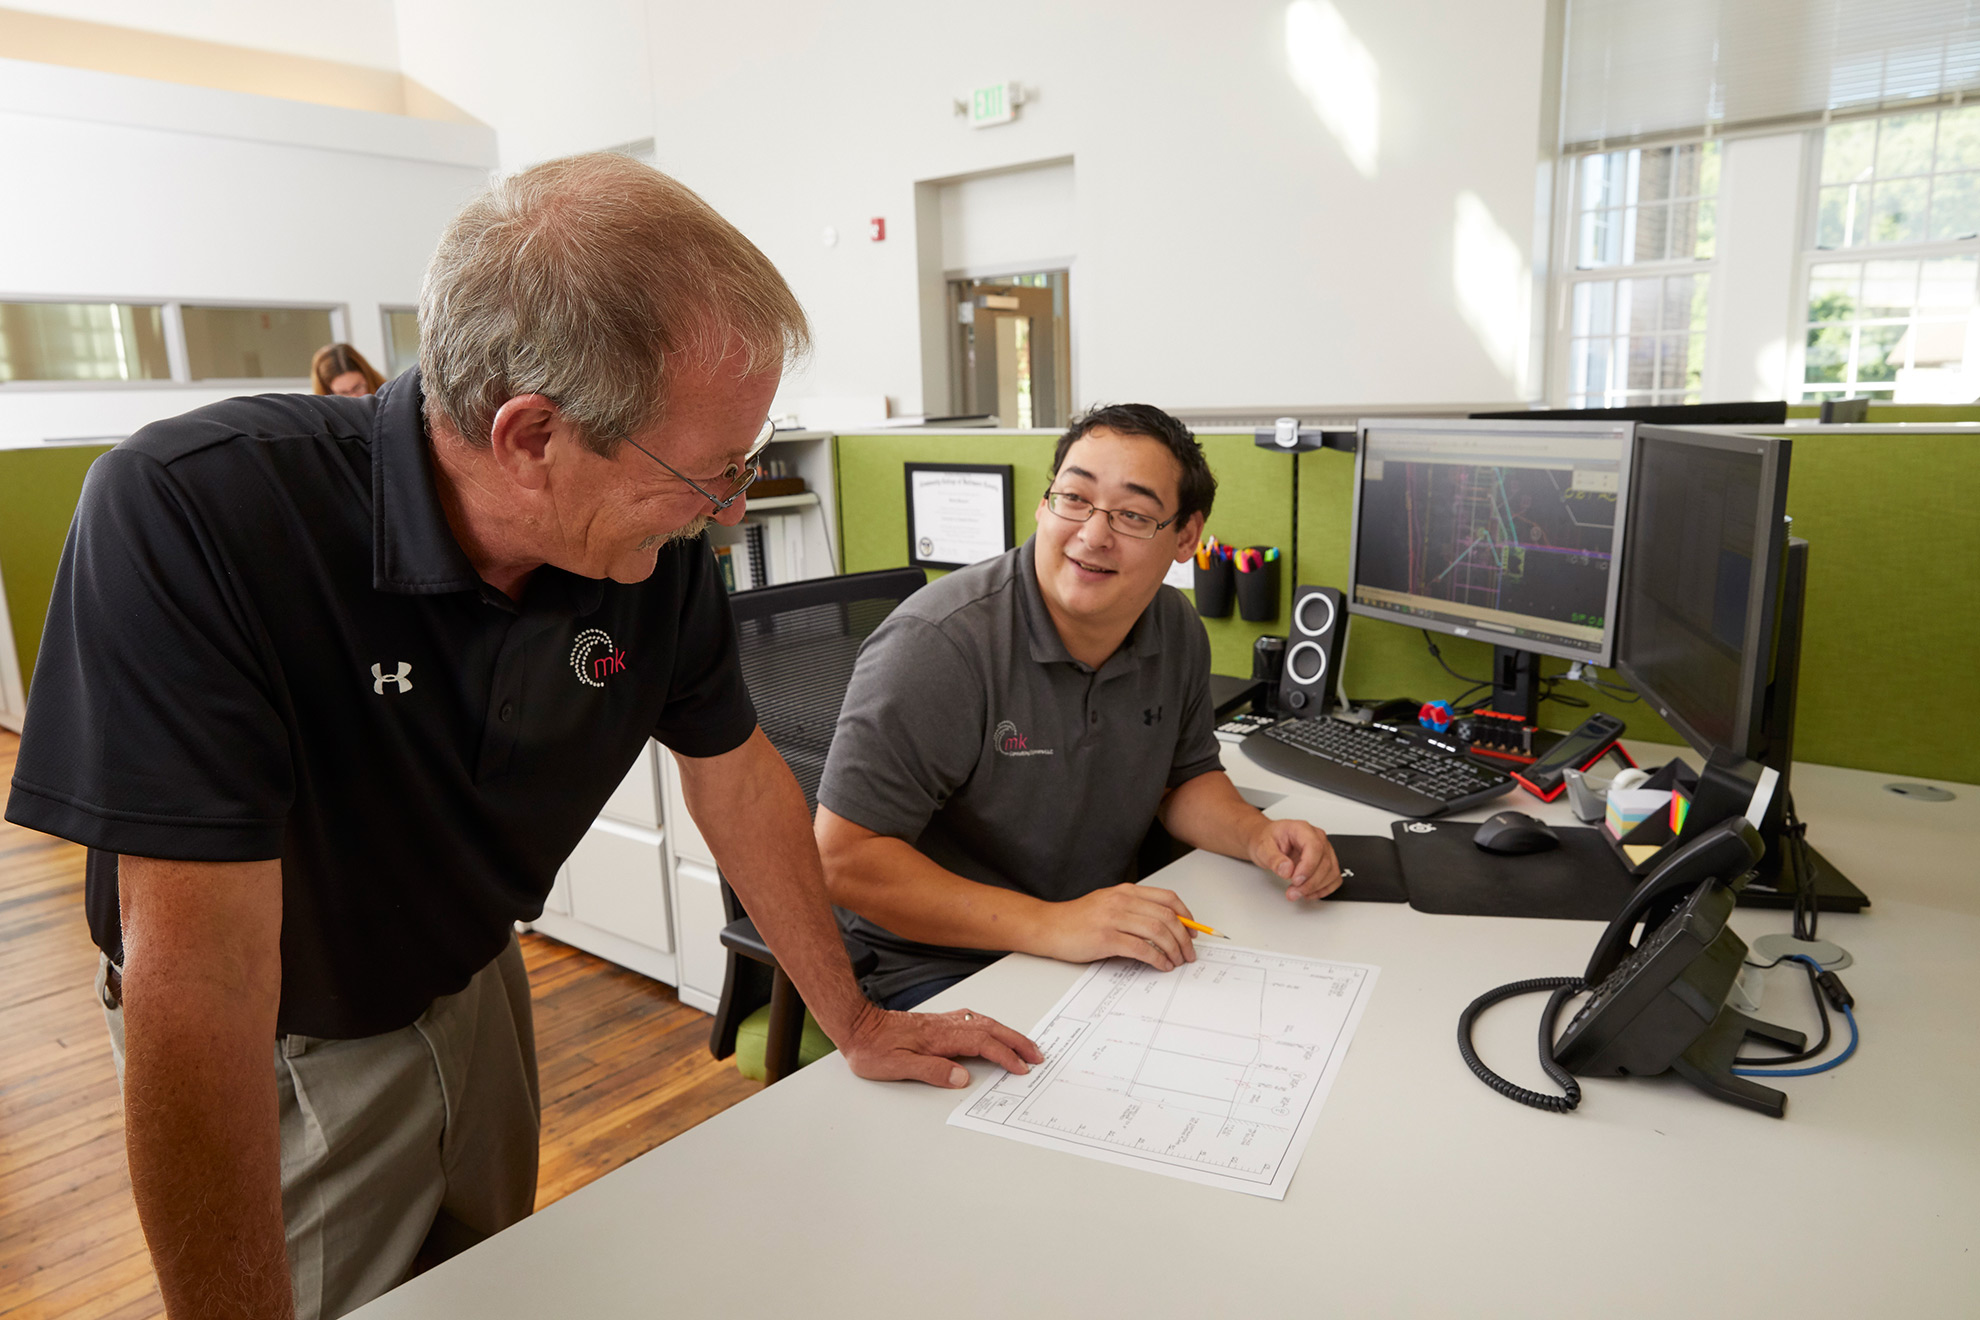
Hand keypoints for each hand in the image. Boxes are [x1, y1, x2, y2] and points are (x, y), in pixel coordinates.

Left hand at [838, 1001, 1044, 1088]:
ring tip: (1024, 1045)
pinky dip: (991, 1026)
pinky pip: (974, 1021)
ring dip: (1007, 1033)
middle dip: (1017, 1042)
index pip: (983, 1045)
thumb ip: (932, 1071)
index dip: (1005, 1057)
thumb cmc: (873, 1049)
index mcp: (940, 1037)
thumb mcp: (898, 1066)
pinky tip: (992, 1030)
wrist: (857, 1026)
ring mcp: (943, 1022)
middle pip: (991, 1030)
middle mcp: (946, 1026)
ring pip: (984, 1023)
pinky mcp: (938, 1022)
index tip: (1022, 1068)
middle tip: (1038, 1055)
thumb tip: (962, 1077)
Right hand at [1038, 884, 1198, 971]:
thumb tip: (1166, 927)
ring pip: (1158, 931)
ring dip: (1174, 949)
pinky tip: (1162, 965)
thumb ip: (1134, 910)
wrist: (1048, 927)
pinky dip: (1157, 959)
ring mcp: (1113, 918)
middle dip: (1185, 937)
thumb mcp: (1109, 905)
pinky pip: (1141, 948)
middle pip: (1167, 916)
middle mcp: (1122, 901)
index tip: (1193, 931)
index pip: (1167, 898)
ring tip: (1178, 961)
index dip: (1186, 915)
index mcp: (1126, 891)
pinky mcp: (1106, 938)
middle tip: (1190, 953)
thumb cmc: (1077, 920)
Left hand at [1248, 817, 1341, 900]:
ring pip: (1331, 872)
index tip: (1296, 880)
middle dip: (1310, 882)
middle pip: (1325, 862)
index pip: (1315, 847)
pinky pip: (1334, 878)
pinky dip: (1324, 889)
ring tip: (1297, 893)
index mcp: (1302, 829)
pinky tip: (1309, 893)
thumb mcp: (1263, 847)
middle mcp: (1317, 838)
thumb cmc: (1267, 840)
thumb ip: (1274, 859)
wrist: (1268, 841)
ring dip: (1316, 887)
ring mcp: (1324, 850)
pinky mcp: (1326, 862)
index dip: (1308, 867)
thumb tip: (1287, 869)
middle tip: (1293, 892)